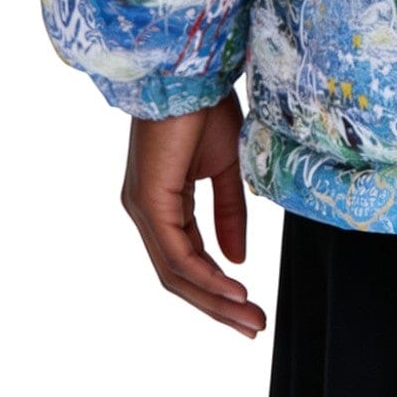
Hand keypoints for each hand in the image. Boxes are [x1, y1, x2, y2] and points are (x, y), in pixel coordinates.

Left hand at [120, 92, 266, 337]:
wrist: (190, 70)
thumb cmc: (204, 106)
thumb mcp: (226, 166)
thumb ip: (229, 212)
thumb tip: (237, 258)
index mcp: (162, 202)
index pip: (187, 259)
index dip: (217, 288)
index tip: (250, 306)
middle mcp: (145, 211)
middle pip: (179, 276)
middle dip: (217, 306)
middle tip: (253, 327)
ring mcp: (143, 208)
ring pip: (176, 272)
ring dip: (214, 299)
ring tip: (248, 316)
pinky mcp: (149, 201)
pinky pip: (176, 253)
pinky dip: (205, 275)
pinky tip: (231, 287)